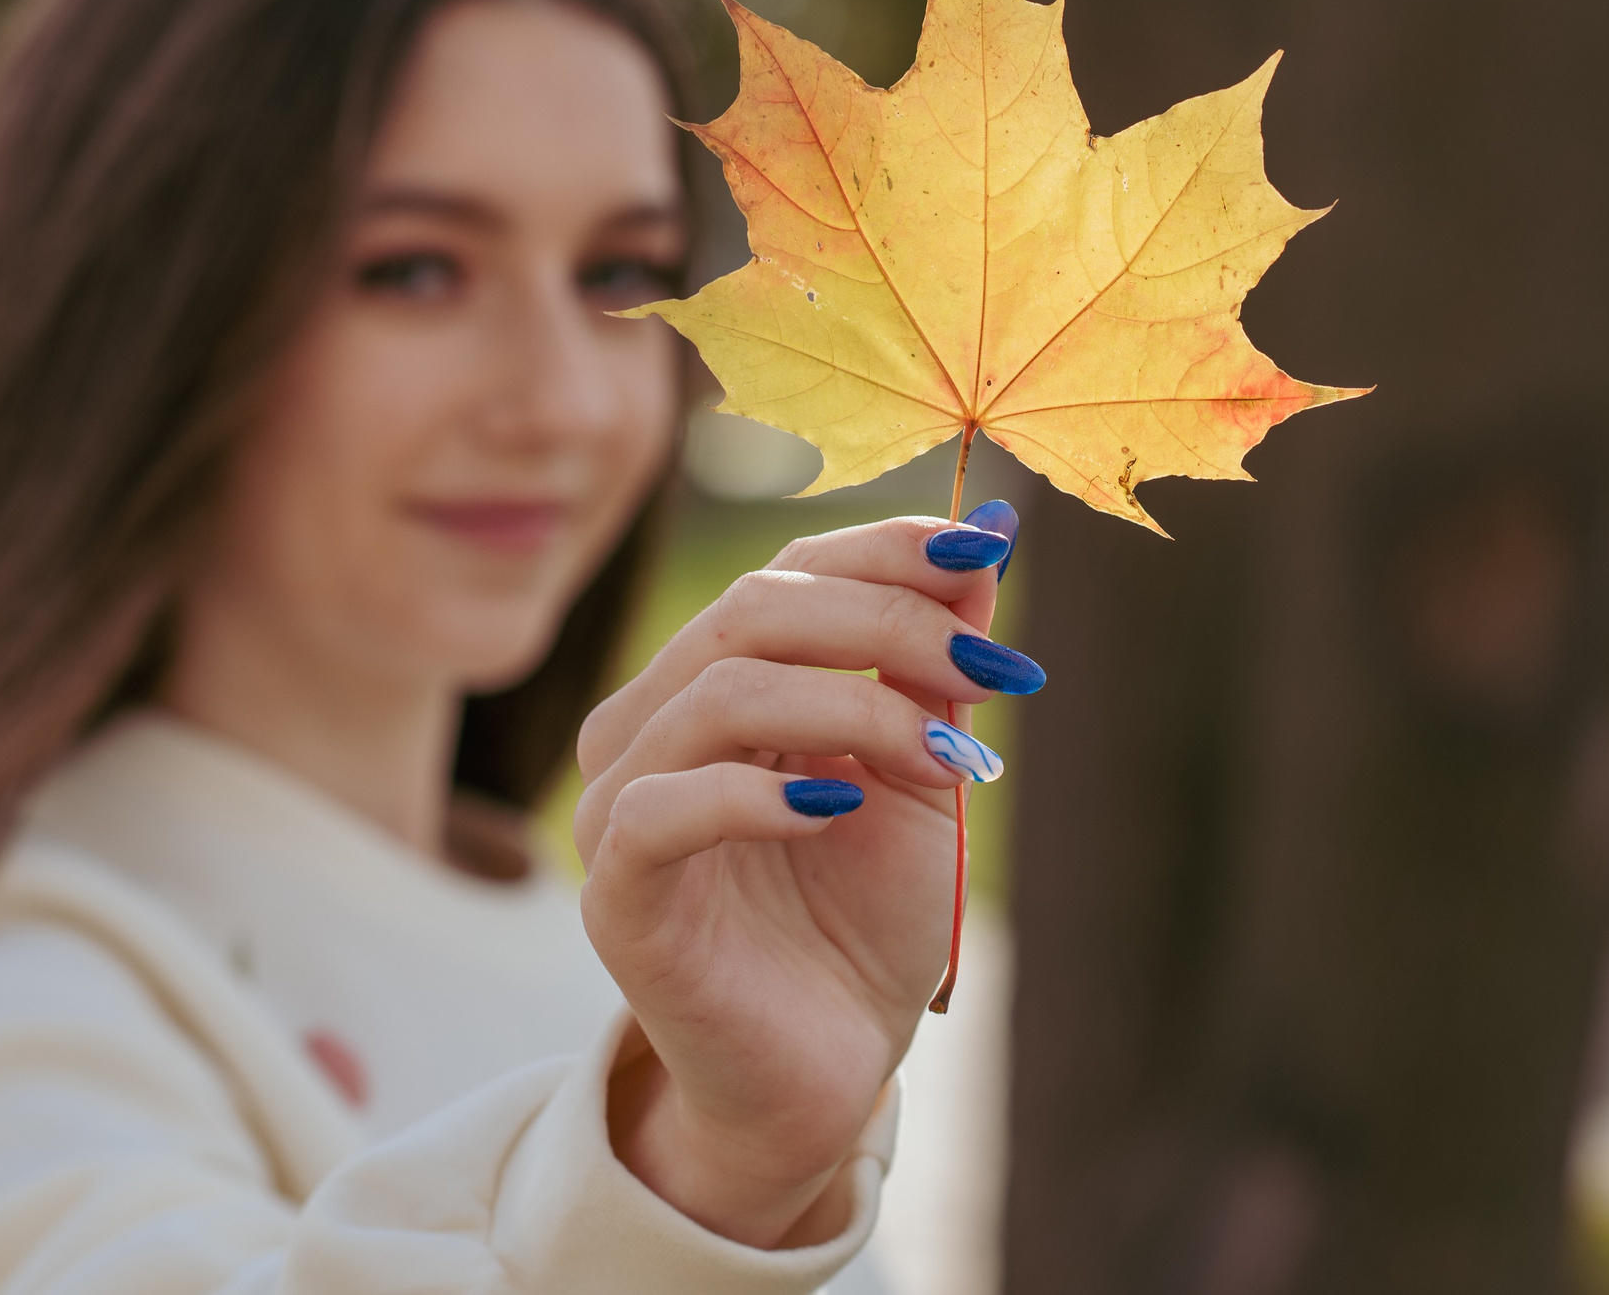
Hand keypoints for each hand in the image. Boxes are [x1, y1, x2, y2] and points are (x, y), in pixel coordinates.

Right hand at [572, 507, 1028, 1246]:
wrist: (827, 1074)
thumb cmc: (865, 922)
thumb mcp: (923, 773)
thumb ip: (937, 666)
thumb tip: (987, 535)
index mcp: (713, 683)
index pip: (786, 572)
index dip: (886, 549)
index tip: (989, 549)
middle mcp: (650, 726)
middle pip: (753, 611)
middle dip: (890, 623)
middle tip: (992, 674)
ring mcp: (618, 808)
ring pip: (721, 692)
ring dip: (857, 708)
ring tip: (948, 762)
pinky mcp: (616, 894)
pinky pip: (661, 810)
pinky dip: (757, 795)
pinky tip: (840, 811)